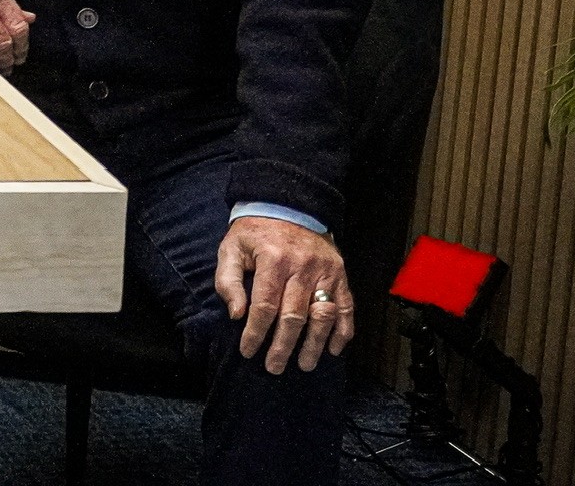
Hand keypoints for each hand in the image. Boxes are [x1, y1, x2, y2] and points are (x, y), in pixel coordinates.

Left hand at [218, 216, 356, 373]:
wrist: (288, 206)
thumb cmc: (255, 233)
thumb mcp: (231, 248)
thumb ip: (228, 280)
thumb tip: (236, 314)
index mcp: (273, 260)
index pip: (265, 306)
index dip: (255, 332)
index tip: (247, 351)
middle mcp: (303, 268)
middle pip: (294, 316)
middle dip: (283, 346)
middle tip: (274, 367)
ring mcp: (326, 272)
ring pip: (323, 315)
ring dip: (314, 344)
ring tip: (304, 365)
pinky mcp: (340, 274)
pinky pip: (346, 307)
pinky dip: (342, 331)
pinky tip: (333, 349)